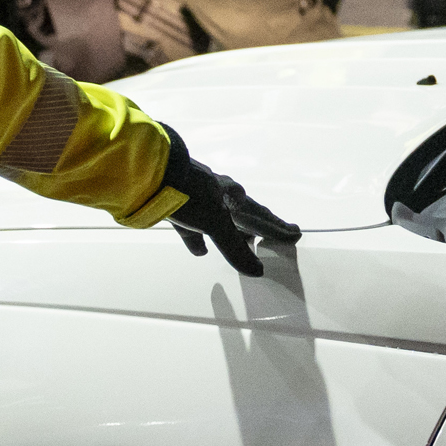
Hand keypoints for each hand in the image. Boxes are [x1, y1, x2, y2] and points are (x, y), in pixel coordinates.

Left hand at [161, 140, 300, 275]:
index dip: (277, 227)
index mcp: (234, 198)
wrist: (152, 174)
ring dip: (233, 230)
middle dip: (261, 225)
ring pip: (222, 218)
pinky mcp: (179, 205)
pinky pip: (194, 226)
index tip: (293, 232)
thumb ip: (235, 248)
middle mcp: (220, 194)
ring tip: (243, 239)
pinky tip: (199, 249)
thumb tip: (257, 270)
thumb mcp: (216, 223)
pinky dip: (200, 238)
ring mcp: (199, 198)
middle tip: (278, 230)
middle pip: (246, 214)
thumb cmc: (189, 194)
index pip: (261, 217)